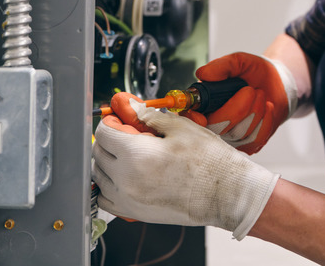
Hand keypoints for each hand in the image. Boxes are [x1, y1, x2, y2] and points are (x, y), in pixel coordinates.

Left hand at [92, 98, 278, 238]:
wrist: (226, 194)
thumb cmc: (210, 163)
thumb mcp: (182, 128)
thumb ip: (151, 118)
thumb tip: (135, 110)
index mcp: (136, 155)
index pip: (104, 133)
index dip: (111, 121)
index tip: (120, 119)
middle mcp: (126, 180)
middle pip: (98, 154)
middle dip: (108, 140)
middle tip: (125, 133)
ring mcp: (128, 200)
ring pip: (99, 177)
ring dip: (106, 162)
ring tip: (126, 154)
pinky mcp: (135, 213)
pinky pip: (106, 199)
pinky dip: (108, 186)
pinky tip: (125, 176)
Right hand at [193, 53, 297, 153]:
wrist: (277, 83)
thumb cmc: (253, 73)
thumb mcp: (239, 61)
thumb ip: (222, 66)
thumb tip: (203, 74)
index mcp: (204, 103)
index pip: (189, 119)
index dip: (192, 122)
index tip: (202, 118)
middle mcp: (214, 124)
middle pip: (218, 128)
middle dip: (238, 109)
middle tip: (250, 90)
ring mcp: (232, 138)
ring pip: (240, 133)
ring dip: (256, 109)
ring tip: (259, 94)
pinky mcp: (249, 145)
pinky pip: (256, 138)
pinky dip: (266, 119)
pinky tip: (266, 108)